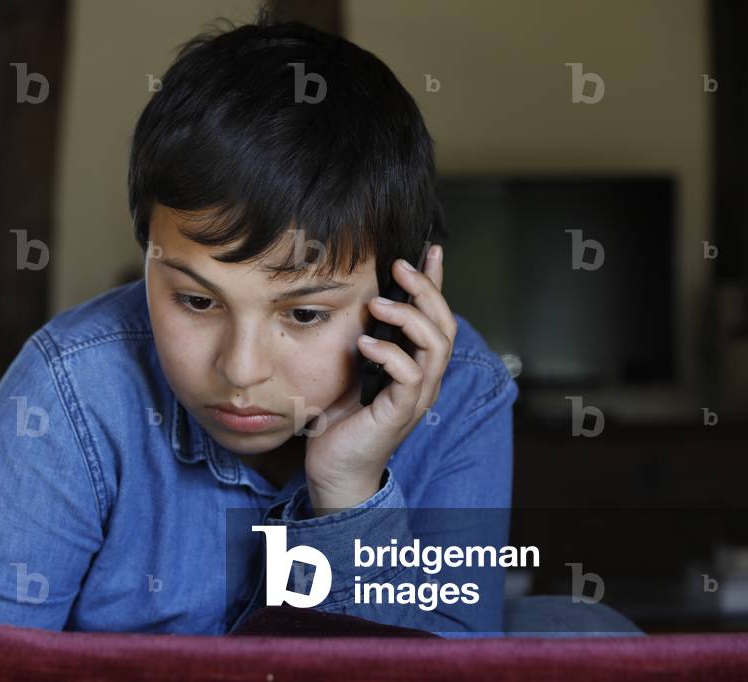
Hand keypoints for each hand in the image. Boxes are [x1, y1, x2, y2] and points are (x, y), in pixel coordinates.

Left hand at [302, 244, 456, 513]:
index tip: (429, 249)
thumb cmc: (342, 418)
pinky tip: (366, 345)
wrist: (334, 467)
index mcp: (417, 364)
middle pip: (444, 325)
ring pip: (435, 347)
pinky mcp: (400, 413)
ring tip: (379, 303)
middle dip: (427, 290)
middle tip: (400, 266)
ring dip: (409, 318)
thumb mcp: (352, 366)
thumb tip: (356, 298)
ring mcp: (416, 396)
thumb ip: (362, 337)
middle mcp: (424, 378)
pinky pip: (410, 376)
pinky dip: (391, 354)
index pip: (435, 316)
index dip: (436, 282)